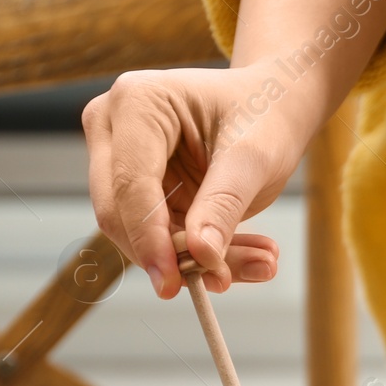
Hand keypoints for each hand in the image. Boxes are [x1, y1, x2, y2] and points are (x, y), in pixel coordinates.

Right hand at [83, 65, 315, 297]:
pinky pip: (158, 237)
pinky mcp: (138, 190)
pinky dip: (202, 255)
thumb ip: (223, 205)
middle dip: (171, 255)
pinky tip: (253, 257)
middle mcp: (113, 127)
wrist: (272, 104)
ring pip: (137, 232)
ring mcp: (119, 159)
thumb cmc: (264, 115)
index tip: (172, 283)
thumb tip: (199, 256)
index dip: (149, 238)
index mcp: (137, 103)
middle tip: (223, 280)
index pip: (129, 184)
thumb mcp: (253, 158)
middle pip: (119, 212)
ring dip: (195, 261)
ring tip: (263, 262)